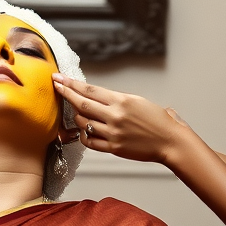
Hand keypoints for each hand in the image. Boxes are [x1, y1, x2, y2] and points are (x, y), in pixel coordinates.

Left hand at [53, 74, 184, 164]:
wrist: (170, 141)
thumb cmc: (157, 120)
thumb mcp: (137, 101)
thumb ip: (115, 99)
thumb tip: (95, 96)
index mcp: (121, 101)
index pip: (89, 90)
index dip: (71, 83)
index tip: (59, 78)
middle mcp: (115, 116)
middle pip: (81, 104)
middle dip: (65, 93)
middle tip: (55, 86)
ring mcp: (113, 133)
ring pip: (83, 123)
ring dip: (76, 116)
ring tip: (76, 111)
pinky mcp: (114, 147)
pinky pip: (90, 142)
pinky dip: (84, 135)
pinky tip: (84, 130)